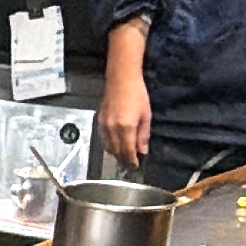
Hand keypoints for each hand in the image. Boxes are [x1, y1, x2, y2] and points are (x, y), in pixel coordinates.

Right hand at [97, 22, 151, 167]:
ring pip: (108, 147)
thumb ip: (143, 136)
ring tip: (124, 155)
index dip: (132, 161)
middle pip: (116, 152)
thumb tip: (143, 151)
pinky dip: (109, 145)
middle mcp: (112, 129)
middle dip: (124, 160)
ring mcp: (104, 126)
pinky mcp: (99, 121)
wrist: (121, 79)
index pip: (127, 152)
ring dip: (116, 154)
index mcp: (126, 128)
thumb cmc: (137, 94)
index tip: (136, 166)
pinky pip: (103, 139)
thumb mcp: (146, 116)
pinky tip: (116, 144)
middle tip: (131, 163)